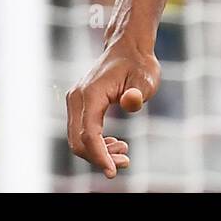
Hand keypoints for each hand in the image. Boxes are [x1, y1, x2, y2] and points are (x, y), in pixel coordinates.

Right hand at [66, 41, 159, 177]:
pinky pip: (81, 131)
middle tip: (126, 162)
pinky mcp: (79, 104)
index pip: (89, 134)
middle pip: (79, 141)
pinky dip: (95, 143)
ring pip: (77, 138)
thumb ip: (138, 92)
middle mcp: (77, 97)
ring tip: (125, 153)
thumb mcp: (146, 78)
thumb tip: (131, 102)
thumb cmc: (139, 64)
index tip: (113, 172)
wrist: (128, 48)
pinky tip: (114, 144)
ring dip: (98, 152)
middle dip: (99, 158)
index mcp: (91, 93)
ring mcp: (75, 100)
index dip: (99, 156)